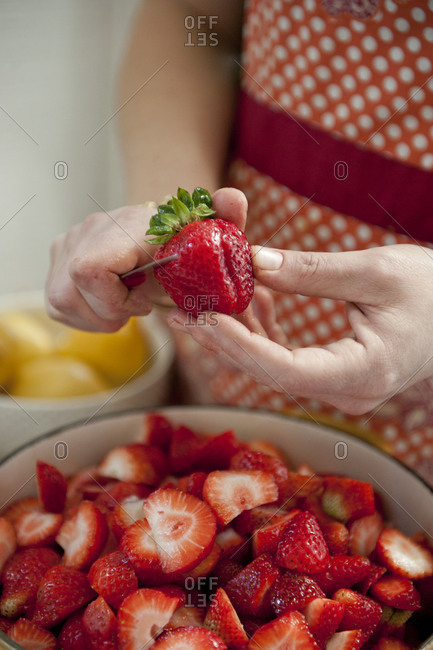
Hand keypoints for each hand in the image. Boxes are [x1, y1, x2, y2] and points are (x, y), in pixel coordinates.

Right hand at [45, 188, 246, 331]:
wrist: (163, 228)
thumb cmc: (186, 241)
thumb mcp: (212, 236)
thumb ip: (226, 217)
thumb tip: (233, 199)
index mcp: (124, 226)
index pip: (88, 270)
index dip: (114, 299)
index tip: (144, 301)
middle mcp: (88, 230)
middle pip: (70, 292)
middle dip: (108, 312)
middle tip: (138, 306)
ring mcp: (67, 243)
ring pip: (60, 300)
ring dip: (97, 316)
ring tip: (126, 306)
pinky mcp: (58, 259)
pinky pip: (57, 302)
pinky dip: (85, 315)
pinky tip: (110, 305)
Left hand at [167, 243, 432, 414]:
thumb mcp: (377, 270)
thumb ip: (312, 271)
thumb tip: (252, 261)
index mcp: (365, 373)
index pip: (286, 371)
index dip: (239, 346)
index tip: (200, 318)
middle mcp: (349, 393)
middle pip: (270, 373)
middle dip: (224, 340)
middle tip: (181, 309)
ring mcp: (342, 389)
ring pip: (274, 367)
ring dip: (241, 332)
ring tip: (205, 297)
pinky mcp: (335, 376)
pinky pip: (288, 359)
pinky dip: (266, 331)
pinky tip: (252, 297)